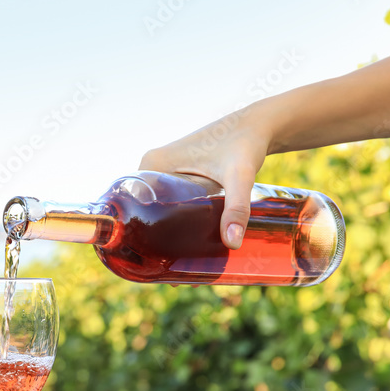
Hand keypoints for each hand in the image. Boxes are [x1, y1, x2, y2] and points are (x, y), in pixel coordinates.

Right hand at [139, 106, 271, 249]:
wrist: (258, 125)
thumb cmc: (245, 144)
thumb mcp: (239, 177)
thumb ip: (236, 208)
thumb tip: (232, 243)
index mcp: (151, 164)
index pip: (131, 205)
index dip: (138, 232)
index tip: (152, 258)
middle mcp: (151, 165)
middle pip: (142, 209)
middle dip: (153, 237)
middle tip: (170, 265)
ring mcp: (163, 169)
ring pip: (155, 206)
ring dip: (163, 229)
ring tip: (177, 259)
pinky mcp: (176, 172)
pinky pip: (167, 199)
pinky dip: (173, 218)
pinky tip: (184, 239)